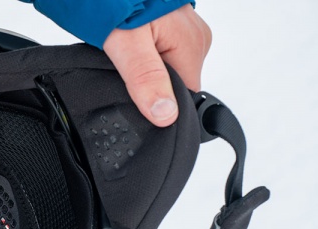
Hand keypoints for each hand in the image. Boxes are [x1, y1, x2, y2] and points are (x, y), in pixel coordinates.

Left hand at [104, 4, 211, 126]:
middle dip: (148, 85)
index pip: (184, 97)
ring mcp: (184, 29)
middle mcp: (195, 37)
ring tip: (122, 54)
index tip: (135, 97)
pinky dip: (141, 56)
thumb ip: (146, 79)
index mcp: (192, 45)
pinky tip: (125, 47)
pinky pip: (159, 52)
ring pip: (165, 69)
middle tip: (122, 70)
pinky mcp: (169, 24)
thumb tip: (166, 115)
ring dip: (142, 70)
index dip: (159, 104)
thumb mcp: (126, 44)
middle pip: (174, 84)